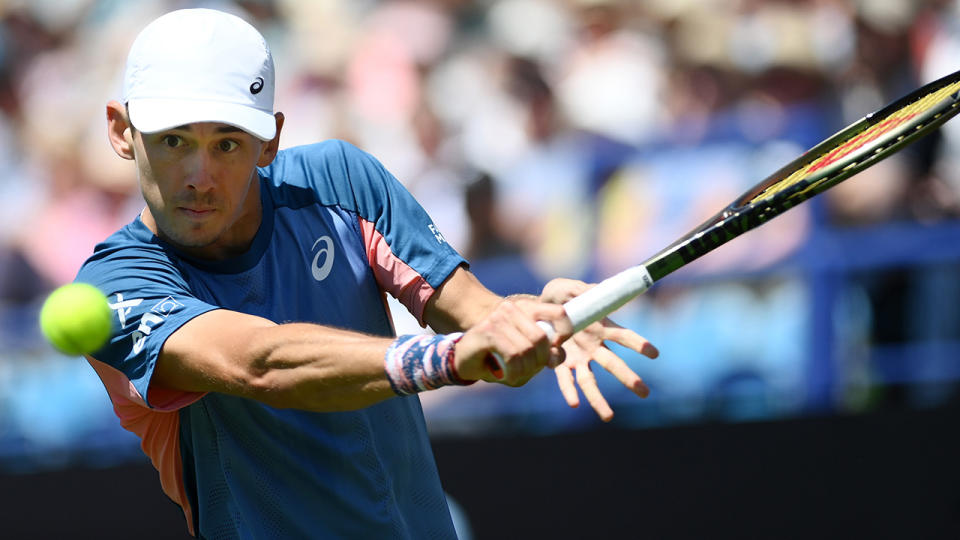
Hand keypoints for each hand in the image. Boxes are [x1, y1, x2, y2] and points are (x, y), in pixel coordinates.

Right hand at [453, 296, 570, 385]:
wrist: (463, 359)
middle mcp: (512, 308)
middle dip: (539, 361)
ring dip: (524, 370)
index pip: (559, 312)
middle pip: (541, 338)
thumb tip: (557, 357)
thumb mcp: (526, 357)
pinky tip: (506, 375)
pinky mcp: (488, 331)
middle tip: (529, 370)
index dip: (565, 331)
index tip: (556, 348)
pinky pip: (512, 355)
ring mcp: (498, 318)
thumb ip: (547, 355)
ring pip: (526, 348)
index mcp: (527, 308)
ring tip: (515, 374)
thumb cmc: (498, 358)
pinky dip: (513, 371)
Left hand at [541, 278, 658, 421]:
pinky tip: (574, 403)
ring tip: (609, 417)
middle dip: (628, 378)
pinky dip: (568, 391)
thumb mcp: (567, 287)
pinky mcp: (560, 364)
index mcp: (600, 327)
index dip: (637, 343)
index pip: (622, 336)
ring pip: (590, 381)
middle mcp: (592, 346)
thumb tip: (597, 290)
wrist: (534, 309)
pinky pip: (565, 380)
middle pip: (613, 364)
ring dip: (599, 399)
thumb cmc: (557, 296)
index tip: (654, 353)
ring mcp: (577, 358)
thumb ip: (581, 290)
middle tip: (645, 392)